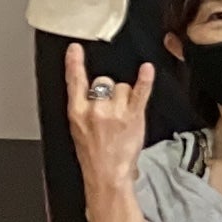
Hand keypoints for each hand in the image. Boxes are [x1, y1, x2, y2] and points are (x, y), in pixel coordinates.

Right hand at [61, 46, 152, 185]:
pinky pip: (140, 92)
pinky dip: (145, 80)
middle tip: (110, 110)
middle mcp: (95, 109)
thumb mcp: (77, 129)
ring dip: (125, 96)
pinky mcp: (133, 116)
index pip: (74, 81)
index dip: (74, 63)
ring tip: (122, 114)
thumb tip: (90, 92)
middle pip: (103, 81)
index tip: (75, 49)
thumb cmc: (93, 154)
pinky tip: (147, 70)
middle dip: (108, 90)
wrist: (106, 173)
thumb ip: (83, 108)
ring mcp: (115, 112)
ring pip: (121, 86)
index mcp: (76, 112)